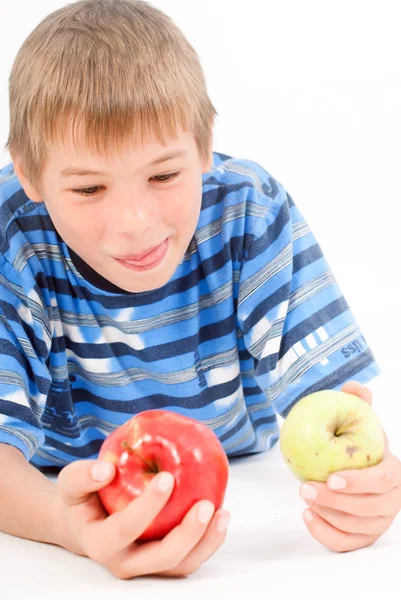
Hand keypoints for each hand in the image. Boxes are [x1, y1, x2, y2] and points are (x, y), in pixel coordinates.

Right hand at [53, 459, 229, 578]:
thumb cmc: (81, 498)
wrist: (83, 522)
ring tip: (222, 513)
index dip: (148, 506)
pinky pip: (188, 558)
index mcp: (100, 543)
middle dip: (187, 534)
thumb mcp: (71, 482)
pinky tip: (220, 516)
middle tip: (205, 504)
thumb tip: (106, 469)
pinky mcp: (162, 561)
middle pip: (161, 557)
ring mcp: (145, 565)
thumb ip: (83, 475)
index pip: (126, 528)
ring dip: (205, 542)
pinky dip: (207, 541)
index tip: (167, 477)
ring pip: (180, 564)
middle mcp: (124, 562)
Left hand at [299, 380, 400, 551]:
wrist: (355, 467)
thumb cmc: (358, 446)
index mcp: (394, 472)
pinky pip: (347, 544)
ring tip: (304, 498)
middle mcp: (392, 500)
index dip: (360, 482)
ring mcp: (379, 522)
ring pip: (356, 527)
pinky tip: (307, 517)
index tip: (332, 477)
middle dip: (335, 501)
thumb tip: (355, 387)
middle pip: (369, 509)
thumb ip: (358, 404)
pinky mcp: (364, 537)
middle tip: (305, 488)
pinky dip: (326, 534)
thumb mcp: (360, 422)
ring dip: (327, 515)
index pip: (383, 481)